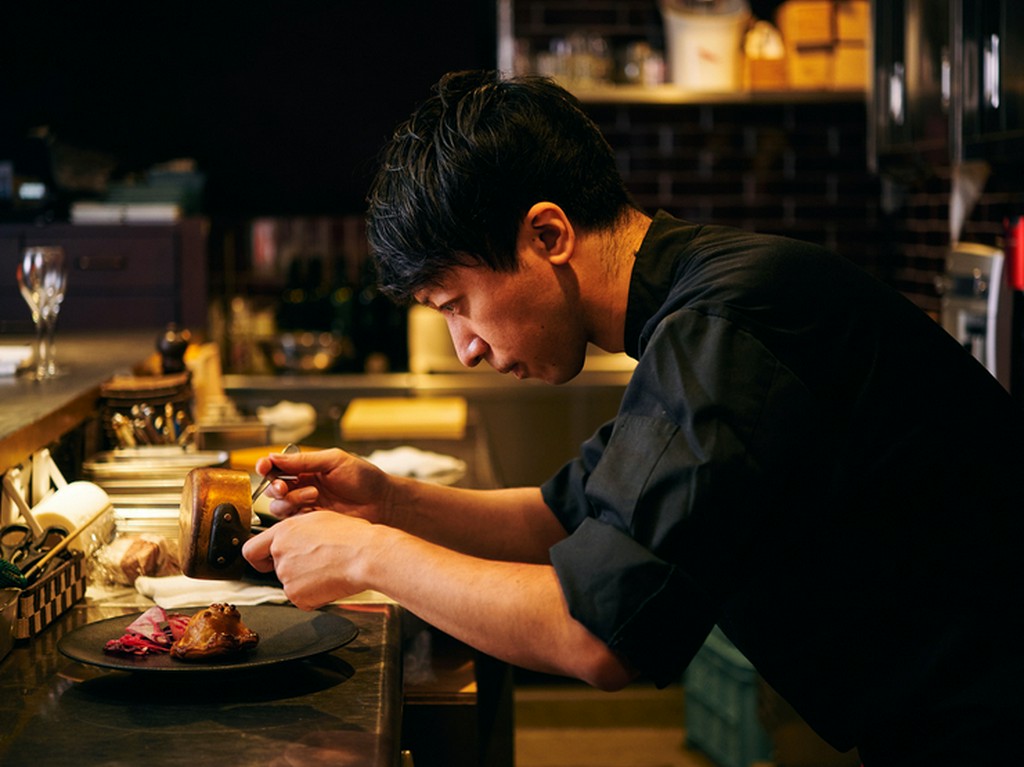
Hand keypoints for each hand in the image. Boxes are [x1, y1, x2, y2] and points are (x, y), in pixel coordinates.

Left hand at [243, 510, 375, 608]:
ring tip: (329, 568)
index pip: (251, 550)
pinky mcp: (298, 597)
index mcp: (283, 533)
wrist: (366, 556)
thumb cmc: (351, 536)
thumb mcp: (319, 520)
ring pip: (291, 582)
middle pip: (276, 567)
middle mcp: (280, 554)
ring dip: (306, 580)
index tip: (266, 560)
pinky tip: (330, 581)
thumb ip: (296, 530)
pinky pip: (302, 598)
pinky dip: (314, 594)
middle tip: (316, 562)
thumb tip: (293, 537)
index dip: (259, 557)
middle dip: (293, 567)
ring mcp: (287, 577)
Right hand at [255, 448, 392, 522]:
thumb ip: (304, 460)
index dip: (267, 466)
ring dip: (290, 500)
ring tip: (314, 494)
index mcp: (307, 469)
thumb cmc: (364, 478)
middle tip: (285, 486)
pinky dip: (298, 515)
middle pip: (274, 489)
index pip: (278, 467)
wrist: (383, 503)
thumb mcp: (335, 461)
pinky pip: (293, 522)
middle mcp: (304, 487)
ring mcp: (307, 506)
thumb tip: (275, 456)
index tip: (264, 466)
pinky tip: (315, 508)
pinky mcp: (312, 524)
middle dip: (275, 486)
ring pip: (280, 506)